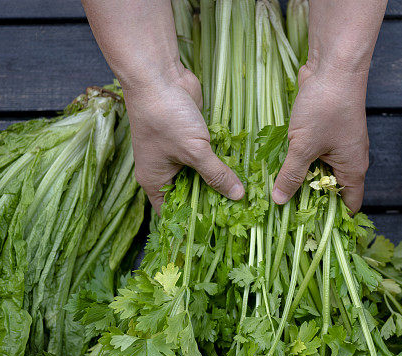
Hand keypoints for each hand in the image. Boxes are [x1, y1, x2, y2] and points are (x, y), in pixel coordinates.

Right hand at [123, 66, 244, 211]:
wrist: (158, 75)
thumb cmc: (166, 117)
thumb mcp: (194, 151)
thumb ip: (216, 174)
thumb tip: (238, 196)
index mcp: (155, 181)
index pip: (173, 213)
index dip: (192, 224)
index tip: (217, 232)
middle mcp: (165, 171)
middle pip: (191, 196)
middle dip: (213, 203)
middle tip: (239, 215)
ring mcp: (178, 154)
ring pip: (202, 176)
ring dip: (220, 181)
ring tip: (246, 197)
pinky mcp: (192, 139)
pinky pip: (208, 158)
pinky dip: (222, 162)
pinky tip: (242, 171)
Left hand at [273, 63, 369, 211]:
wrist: (333, 66)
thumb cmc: (325, 107)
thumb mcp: (303, 146)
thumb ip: (291, 175)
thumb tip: (279, 200)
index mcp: (353, 169)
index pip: (349, 205)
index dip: (333, 219)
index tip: (311, 228)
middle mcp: (350, 159)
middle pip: (332, 190)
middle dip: (311, 200)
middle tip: (286, 213)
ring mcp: (339, 144)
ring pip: (321, 171)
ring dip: (303, 178)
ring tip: (279, 190)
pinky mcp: (327, 131)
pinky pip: (315, 153)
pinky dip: (301, 160)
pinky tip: (281, 164)